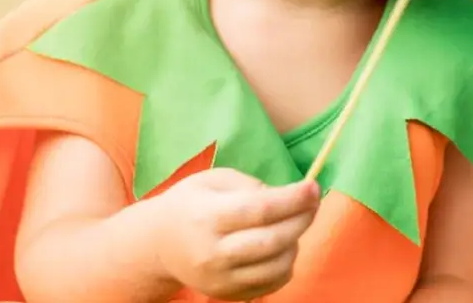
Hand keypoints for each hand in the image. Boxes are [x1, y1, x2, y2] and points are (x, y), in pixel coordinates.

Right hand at [150, 168, 320, 300]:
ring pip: (276, 266)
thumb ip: (250, 186)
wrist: (159, 244)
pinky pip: (271, 283)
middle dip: (302, 220)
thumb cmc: (191, 203)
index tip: (314, 187)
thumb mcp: (214, 180)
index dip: (293, 199)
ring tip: (292, 224)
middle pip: (272, 241)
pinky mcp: (227, 294)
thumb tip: (287, 197)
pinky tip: (281, 246)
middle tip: (313, 203)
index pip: (260, 210)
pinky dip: (286, 264)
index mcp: (207, 217)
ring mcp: (220, 279)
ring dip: (296, 242)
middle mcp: (212, 253)